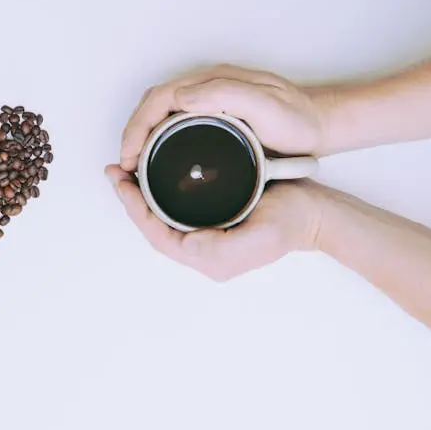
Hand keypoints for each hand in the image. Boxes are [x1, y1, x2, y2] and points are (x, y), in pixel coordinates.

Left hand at [105, 165, 323, 280]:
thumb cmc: (292, 221)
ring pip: (161, 216)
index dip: (134, 209)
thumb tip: (189, 244)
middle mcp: (202, 250)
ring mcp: (206, 235)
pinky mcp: (213, 219)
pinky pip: (175, 208)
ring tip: (125, 171)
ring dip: (140, 194)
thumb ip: (224, 247)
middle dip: (130, 200)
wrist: (316, 212)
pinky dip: (157, 191)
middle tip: (114, 172)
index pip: (156, 234)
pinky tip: (152, 174)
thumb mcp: (262, 236)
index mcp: (208, 257)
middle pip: (153, 225)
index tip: (121, 182)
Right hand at [120, 64, 327, 170]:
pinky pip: (174, 122)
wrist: (322, 125)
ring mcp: (210, 100)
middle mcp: (206, 87)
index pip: (159, 99)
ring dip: (142, 135)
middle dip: (132, 132)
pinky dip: (157, 138)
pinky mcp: (214, 114)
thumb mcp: (265, 106)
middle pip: (153, 104)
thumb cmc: (298, 119)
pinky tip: (157, 157)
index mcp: (212, 82)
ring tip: (134, 164)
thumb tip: (179, 97)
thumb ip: (224, 95)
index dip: (138, 126)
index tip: (129, 155)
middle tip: (125, 164)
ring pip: (161, 113)